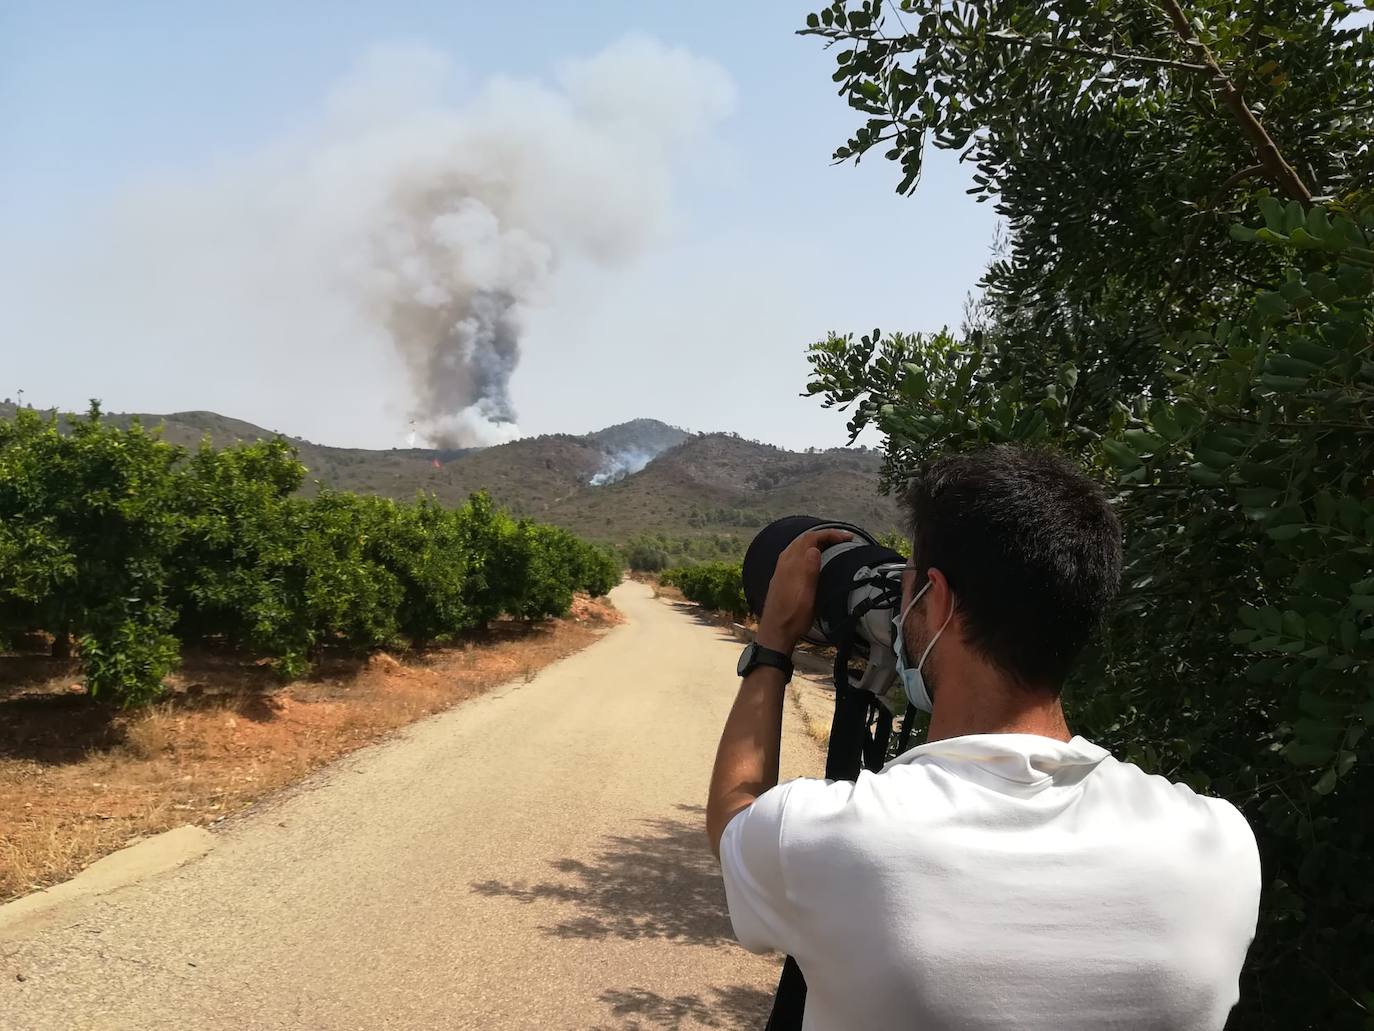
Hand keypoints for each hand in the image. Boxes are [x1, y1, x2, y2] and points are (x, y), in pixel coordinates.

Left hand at [755, 529, 852, 653]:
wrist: (776, 632)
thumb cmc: (793, 616)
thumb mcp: (806, 596)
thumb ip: (809, 570)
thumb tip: (814, 548)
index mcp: (791, 565)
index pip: (810, 538)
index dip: (829, 534)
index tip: (847, 538)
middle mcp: (784, 563)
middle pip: (803, 539)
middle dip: (823, 535)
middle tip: (842, 539)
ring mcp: (780, 569)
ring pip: (797, 546)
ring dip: (814, 541)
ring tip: (830, 545)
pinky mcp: (780, 577)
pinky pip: (793, 554)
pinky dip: (806, 550)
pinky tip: (811, 559)